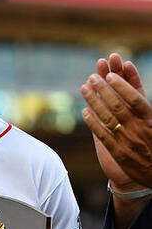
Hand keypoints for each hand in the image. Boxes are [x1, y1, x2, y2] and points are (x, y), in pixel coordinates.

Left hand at [81, 53, 151, 190]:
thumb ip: (146, 111)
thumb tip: (137, 93)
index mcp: (151, 120)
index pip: (135, 98)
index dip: (122, 85)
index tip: (110, 75)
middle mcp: (138, 129)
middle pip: (118, 105)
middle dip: (103, 89)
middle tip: (92, 77)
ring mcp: (127, 141)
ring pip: (108, 118)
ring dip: (94, 101)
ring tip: (84, 88)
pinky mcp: (119, 153)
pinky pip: (103, 135)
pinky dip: (93, 123)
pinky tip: (85, 111)